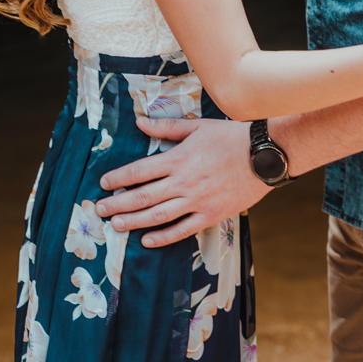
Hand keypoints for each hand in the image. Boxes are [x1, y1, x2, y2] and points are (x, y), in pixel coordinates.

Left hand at [95, 117, 269, 246]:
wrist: (263, 155)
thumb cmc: (230, 137)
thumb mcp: (197, 127)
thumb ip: (166, 126)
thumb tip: (139, 121)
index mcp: (179, 158)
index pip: (140, 171)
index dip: (119, 179)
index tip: (104, 184)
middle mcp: (184, 182)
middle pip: (143, 196)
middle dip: (118, 204)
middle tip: (99, 209)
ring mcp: (198, 201)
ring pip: (159, 215)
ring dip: (134, 222)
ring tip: (115, 225)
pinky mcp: (211, 215)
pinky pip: (183, 230)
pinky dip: (163, 237)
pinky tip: (148, 240)